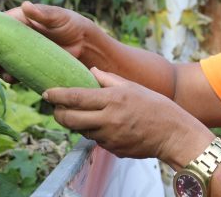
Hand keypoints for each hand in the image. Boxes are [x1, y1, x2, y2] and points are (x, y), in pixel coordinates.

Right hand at [0, 1, 95, 82]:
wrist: (85, 46)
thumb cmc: (72, 24)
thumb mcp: (59, 16)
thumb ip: (43, 13)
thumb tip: (26, 6)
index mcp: (18, 20)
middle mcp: (15, 36)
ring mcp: (19, 52)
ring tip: (0, 71)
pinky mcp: (26, 66)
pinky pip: (11, 72)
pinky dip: (8, 76)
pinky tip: (11, 78)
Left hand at [44, 68, 209, 163]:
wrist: (173, 133)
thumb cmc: (155, 106)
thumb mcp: (133, 86)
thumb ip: (109, 79)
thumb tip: (91, 70)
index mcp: (113, 99)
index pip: (76, 97)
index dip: (57, 95)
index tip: (47, 92)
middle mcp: (108, 119)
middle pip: (69, 119)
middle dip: (58, 113)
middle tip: (56, 107)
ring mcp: (109, 137)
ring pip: (81, 130)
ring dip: (76, 122)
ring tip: (83, 113)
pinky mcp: (112, 149)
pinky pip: (95, 140)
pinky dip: (94, 131)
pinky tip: (104, 124)